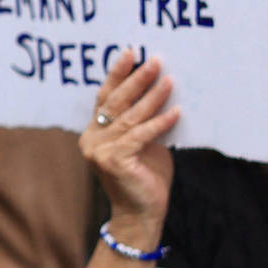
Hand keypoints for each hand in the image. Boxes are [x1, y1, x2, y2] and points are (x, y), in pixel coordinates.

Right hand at [81, 51, 179, 247]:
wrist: (141, 215)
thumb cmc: (144, 177)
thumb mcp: (141, 143)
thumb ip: (141, 121)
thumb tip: (161, 87)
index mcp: (93, 132)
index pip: (104, 97)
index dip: (116, 74)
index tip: (130, 52)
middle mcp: (91, 139)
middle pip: (115, 102)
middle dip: (136, 79)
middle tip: (155, 61)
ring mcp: (100, 151)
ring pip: (129, 117)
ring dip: (152, 97)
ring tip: (169, 81)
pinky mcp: (115, 161)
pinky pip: (140, 135)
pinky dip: (160, 123)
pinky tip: (176, 111)